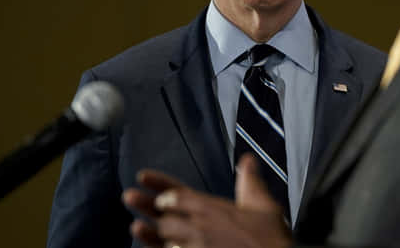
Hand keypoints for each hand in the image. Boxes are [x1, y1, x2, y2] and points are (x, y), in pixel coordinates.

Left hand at [122, 154, 291, 247]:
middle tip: (130, 198)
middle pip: (165, 214)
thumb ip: (251, 182)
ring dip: (149, 233)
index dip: (158, 182)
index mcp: (213, 209)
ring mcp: (195, 247)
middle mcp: (200, 227)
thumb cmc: (270, 241)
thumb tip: (248, 161)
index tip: (142, 176)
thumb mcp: (265, 206)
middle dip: (148, 206)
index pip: (179, 191)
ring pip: (164, 237)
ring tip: (135, 227)